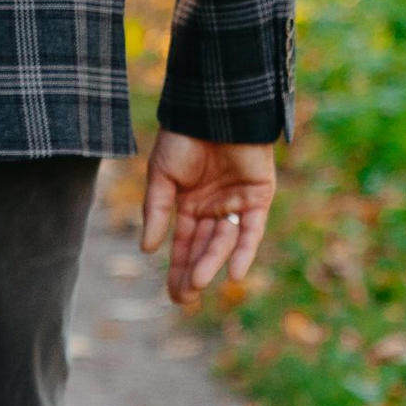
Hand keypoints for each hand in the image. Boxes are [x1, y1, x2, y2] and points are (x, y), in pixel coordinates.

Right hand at [140, 131, 276, 307]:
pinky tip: (233, 274)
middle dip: (193, 273)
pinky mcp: (258, 197)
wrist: (215, 107)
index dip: (178, 268)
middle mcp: (212, 208)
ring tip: (198, 283)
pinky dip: (243, 251)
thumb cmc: (183, 137)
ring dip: (211, 262)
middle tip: (184, 298)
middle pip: (203, 248)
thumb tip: (148, 250)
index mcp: (188, 203)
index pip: (183, 244)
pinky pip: (251, 230)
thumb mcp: (161, 175)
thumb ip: (156, 210)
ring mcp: (236, 203)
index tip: (173, 294)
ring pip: (224, 241)